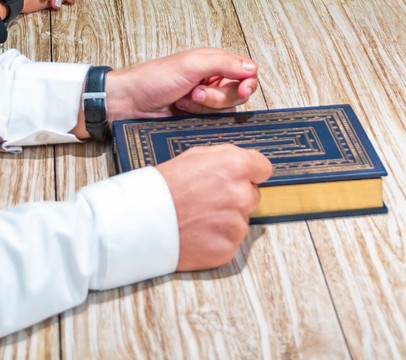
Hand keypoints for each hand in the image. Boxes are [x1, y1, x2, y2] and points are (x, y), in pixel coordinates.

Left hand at [107, 47, 260, 119]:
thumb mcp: (191, 64)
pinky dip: (199, 116)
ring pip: (226, 110)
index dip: (247, 82)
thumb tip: (252, 68)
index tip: (242, 88)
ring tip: (184, 100)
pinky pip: (214, 122)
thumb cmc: (154, 78)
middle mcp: (214, 80)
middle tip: (197, 92)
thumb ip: (224, 64)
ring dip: (205, 106)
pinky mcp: (199, 118)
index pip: (246, 71)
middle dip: (218, 97)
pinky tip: (183, 110)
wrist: (130, 102)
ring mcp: (206, 101)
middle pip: (238, 93)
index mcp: (215, 62)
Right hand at [160, 144, 272, 271]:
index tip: (240, 179)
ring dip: (226, 220)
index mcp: (235, 166)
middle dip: (235, 197)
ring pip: (241, 220)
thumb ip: (225, 156)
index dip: (250, 173)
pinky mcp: (228, 248)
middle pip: (252, 195)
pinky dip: (218, 240)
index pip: (263, 168)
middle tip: (208, 201)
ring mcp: (236, 224)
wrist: (141, 222)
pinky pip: (231, 241)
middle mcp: (241, 194)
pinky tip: (198, 234)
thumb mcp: (193, 156)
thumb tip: (245, 160)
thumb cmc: (164, 187)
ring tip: (199, 219)